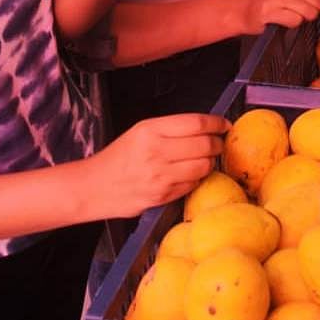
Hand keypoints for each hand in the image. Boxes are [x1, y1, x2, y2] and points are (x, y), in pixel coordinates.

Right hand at [90, 114, 229, 216]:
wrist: (94, 187)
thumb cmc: (118, 157)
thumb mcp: (140, 132)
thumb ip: (170, 129)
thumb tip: (204, 129)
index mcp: (151, 130)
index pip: (196, 124)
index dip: (216, 123)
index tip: (225, 124)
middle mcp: (157, 151)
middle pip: (205, 145)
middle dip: (217, 143)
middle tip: (218, 143)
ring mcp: (161, 176)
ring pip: (203, 166)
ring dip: (209, 162)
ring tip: (203, 159)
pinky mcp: (163, 196)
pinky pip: (192, 184)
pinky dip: (196, 178)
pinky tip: (188, 174)